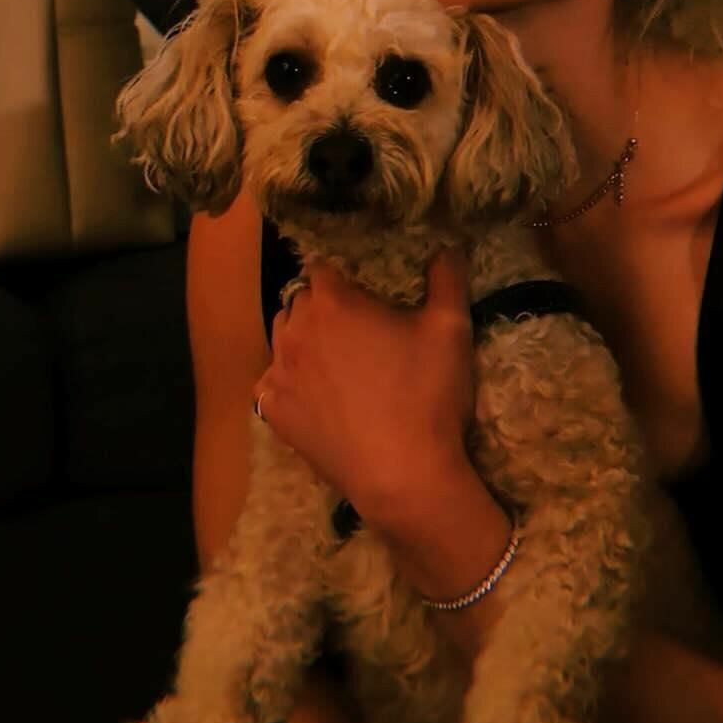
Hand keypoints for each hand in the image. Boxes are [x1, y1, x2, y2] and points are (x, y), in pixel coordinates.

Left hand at [251, 247, 475, 516]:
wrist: (403, 476)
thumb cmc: (426, 395)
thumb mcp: (451, 328)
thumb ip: (447, 278)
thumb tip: (446, 246)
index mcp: (332, 302)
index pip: (321, 266)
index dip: (342, 274)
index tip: (362, 289)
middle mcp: (294, 330)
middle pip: (300, 300)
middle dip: (323, 305)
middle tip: (357, 326)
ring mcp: (279, 374)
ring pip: (281, 338)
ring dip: (302, 339)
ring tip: (335, 359)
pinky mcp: (274, 414)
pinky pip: (272, 383)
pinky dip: (289, 381)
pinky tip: (315, 395)